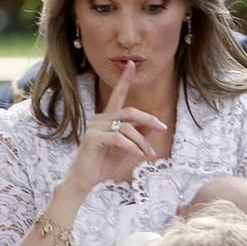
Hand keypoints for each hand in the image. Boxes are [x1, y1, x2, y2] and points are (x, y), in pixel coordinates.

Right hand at [65, 61, 166, 195]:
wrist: (84, 181)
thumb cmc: (103, 165)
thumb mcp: (126, 150)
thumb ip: (138, 136)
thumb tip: (153, 124)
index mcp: (106, 118)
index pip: (118, 95)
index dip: (125, 79)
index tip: (131, 64)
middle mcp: (100, 118)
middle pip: (130, 112)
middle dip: (149, 119)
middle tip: (162, 128)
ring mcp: (95, 127)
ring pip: (127, 127)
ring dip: (141, 141)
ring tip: (148, 154)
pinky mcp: (93, 137)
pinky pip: (119, 138)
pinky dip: (132, 146)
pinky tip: (138, 155)